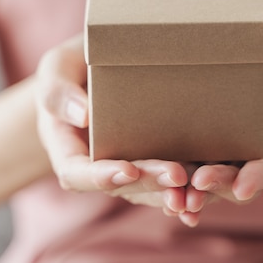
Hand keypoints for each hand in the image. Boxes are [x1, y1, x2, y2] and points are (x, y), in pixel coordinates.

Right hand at [35, 35, 189, 218]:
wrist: (92, 71)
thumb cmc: (71, 67)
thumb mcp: (56, 68)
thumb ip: (57, 90)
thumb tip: (82, 115)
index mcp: (68, 149)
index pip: (77, 174)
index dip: (101, 176)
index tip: (126, 169)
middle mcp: (98, 166)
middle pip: (121, 185)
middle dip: (149, 182)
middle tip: (176, 176)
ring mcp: (126, 166)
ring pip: (148, 189)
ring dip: (172, 192)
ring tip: (196, 190)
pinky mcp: (152, 160)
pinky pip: (167, 181)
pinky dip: (186, 190)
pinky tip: (206, 194)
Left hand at [189, 36, 262, 211]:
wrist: (249, 56)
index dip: (261, 177)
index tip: (244, 187)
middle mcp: (256, 156)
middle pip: (241, 181)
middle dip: (221, 185)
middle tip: (201, 182)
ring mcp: (228, 157)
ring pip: (214, 185)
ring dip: (197, 194)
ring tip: (178, 200)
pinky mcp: (202, 151)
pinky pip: (191, 174)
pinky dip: (181, 189)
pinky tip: (167, 201)